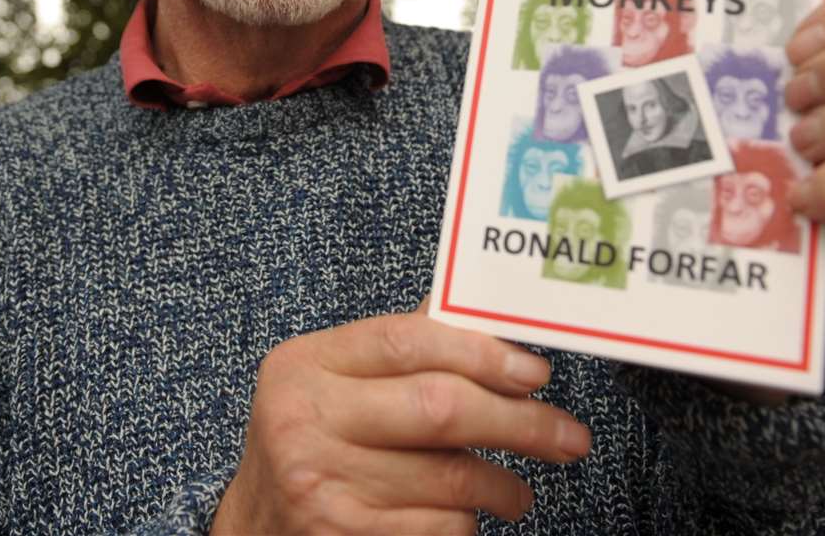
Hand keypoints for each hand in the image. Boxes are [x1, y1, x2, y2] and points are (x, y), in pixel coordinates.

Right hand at [211, 302, 589, 535]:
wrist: (255, 527)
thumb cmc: (312, 441)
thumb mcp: (333, 383)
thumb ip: (401, 347)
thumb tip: (485, 309)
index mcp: (304, 365)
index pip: (407, 341)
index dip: (482, 352)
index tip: (535, 372)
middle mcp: (303, 420)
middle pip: (440, 408)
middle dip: (520, 423)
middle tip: (568, 436)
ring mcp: (319, 484)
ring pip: (450, 478)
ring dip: (503, 486)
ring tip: (518, 490)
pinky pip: (440, 528)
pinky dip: (467, 524)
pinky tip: (468, 516)